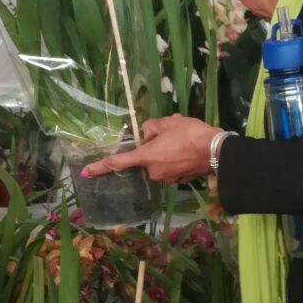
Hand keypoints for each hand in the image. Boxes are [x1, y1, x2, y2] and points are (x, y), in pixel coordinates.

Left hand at [82, 115, 220, 183]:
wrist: (216, 150)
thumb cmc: (190, 134)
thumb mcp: (168, 122)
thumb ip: (151, 127)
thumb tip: (146, 134)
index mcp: (147, 157)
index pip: (119, 162)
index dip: (101, 167)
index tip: (86, 174)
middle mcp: (154, 172)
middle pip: (146, 158)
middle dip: (153, 147)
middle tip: (169, 134)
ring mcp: (168, 179)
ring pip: (160, 162)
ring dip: (166, 152)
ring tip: (183, 139)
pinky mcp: (180, 181)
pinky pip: (172, 167)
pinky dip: (176, 159)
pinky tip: (188, 149)